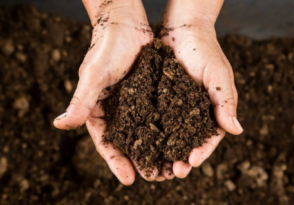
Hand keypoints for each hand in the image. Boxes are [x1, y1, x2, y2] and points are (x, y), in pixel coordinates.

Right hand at [53, 0, 164, 184]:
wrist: (125, 24)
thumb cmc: (106, 47)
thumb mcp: (94, 76)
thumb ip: (80, 101)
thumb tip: (59, 125)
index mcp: (98, 110)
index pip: (106, 142)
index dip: (116, 161)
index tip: (128, 180)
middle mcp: (116, 110)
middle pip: (127, 142)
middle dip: (139, 160)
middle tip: (154, 177)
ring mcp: (134, 103)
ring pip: (144, 132)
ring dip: (155, 149)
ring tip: (168, 166)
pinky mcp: (149, 94)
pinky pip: (157, 115)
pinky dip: (165, 129)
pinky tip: (176, 140)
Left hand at [160, 0, 243, 177]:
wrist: (182, 31)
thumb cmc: (204, 50)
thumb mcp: (218, 75)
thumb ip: (225, 101)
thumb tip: (236, 130)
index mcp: (211, 109)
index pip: (209, 137)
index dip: (202, 151)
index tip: (192, 162)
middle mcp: (192, 112)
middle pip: (188, 141)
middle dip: (182, 157)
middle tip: (173, 171)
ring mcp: (175, 107)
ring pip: (170, 135)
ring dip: (165, 151)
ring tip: (158, 166)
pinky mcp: (159, 100)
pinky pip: (155, 119)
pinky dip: (151, 133)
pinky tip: (144, 144)